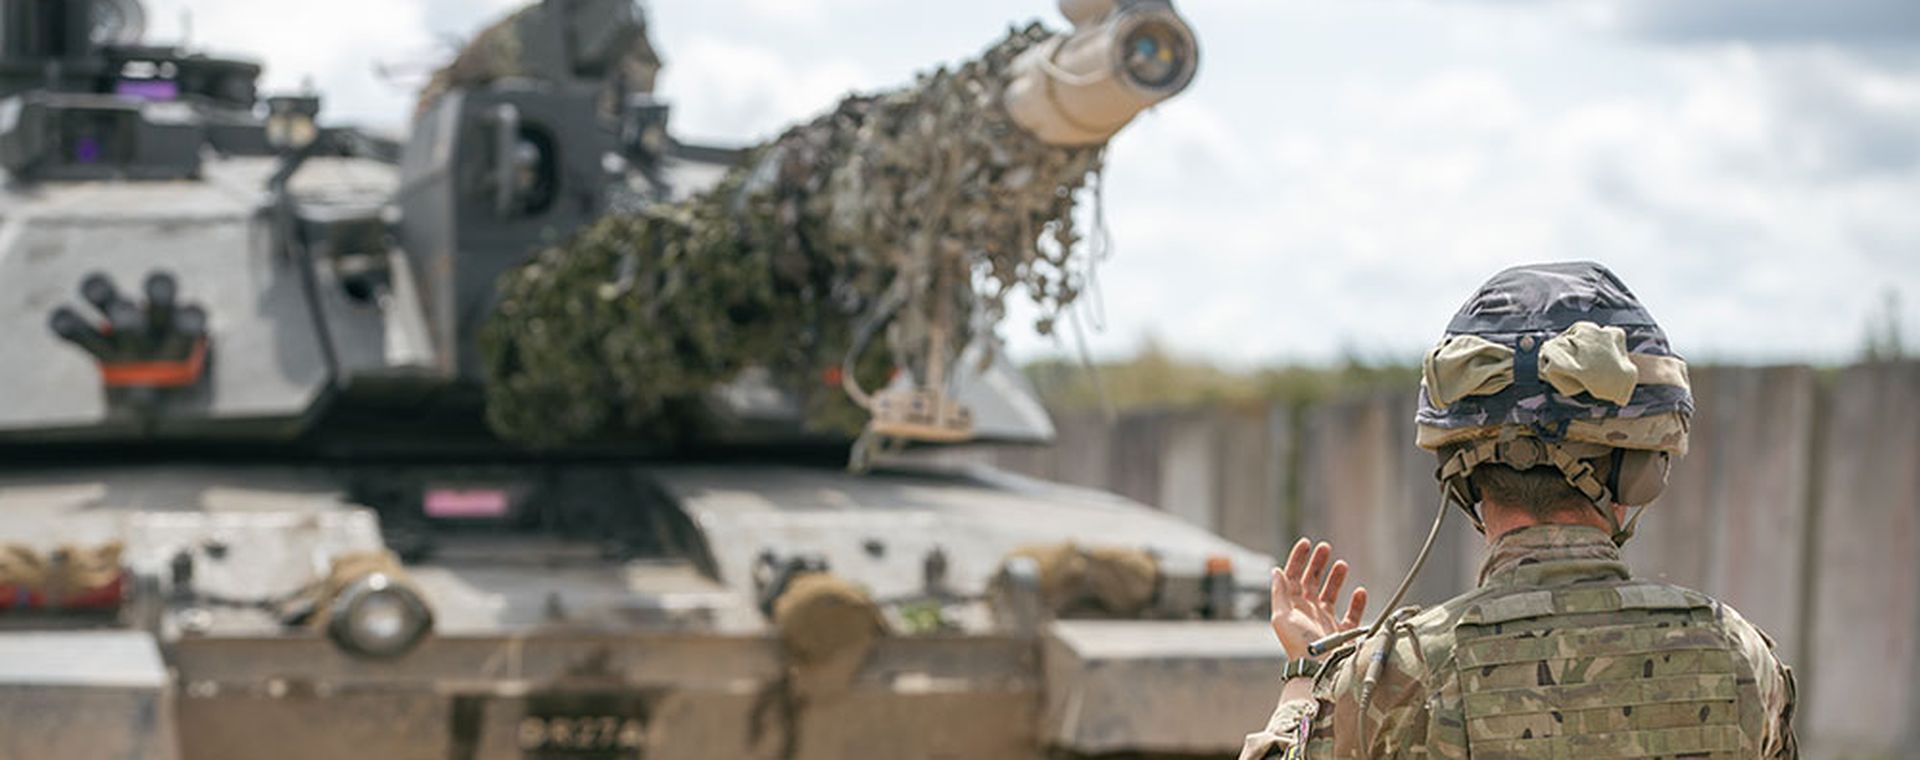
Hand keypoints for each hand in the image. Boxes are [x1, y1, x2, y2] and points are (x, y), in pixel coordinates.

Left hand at [1269, 538, 1367, 660]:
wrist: (1319, 671)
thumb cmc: (1299, 645)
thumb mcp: (1282, 617)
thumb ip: (1279, 593)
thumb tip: (1275, 571)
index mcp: (1292, 607)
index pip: (1293, 577)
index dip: (1298, 559)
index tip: (1307, 543)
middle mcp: (1308, 611)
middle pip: (1312, 581)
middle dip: (1317, 563)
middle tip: (1325, 547)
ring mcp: (1325, 621)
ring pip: (1331, 594)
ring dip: (1336, 578)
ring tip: (1342, 564)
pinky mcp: (1342, 632)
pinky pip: (1351, 614)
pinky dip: (1357, 602)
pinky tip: (1360, 591)